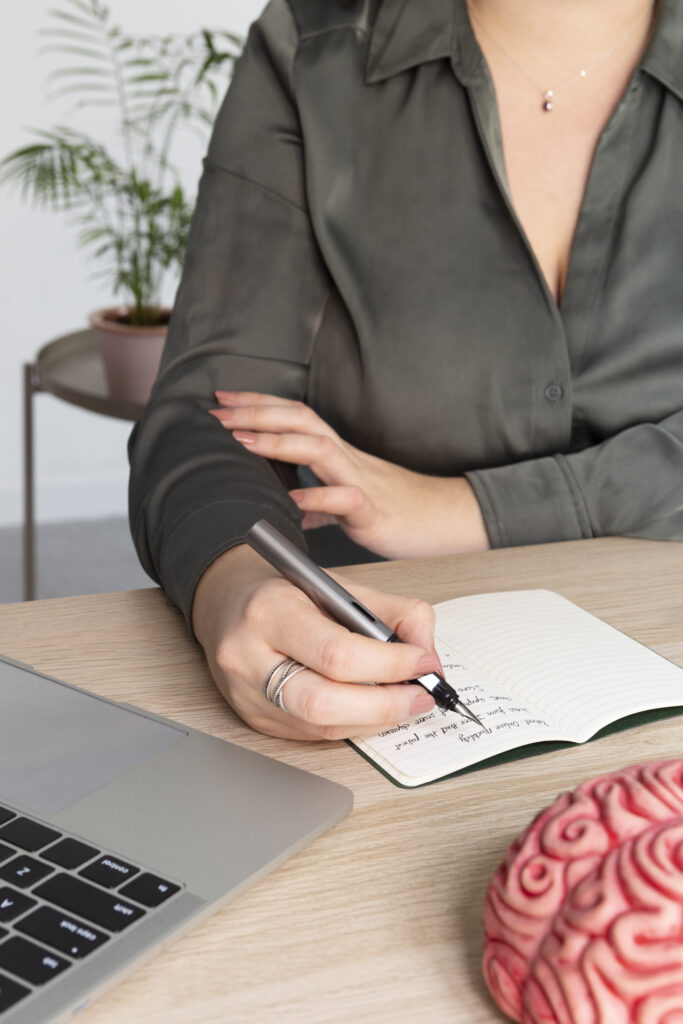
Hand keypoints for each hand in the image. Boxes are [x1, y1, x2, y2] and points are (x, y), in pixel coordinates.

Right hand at [192, 544, 441, 740]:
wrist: (228, 604)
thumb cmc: (287, 594)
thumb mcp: (339, 586)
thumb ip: (392, 612)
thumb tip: (427, 652)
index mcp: (269, 612)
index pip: (336, 652)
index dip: (390, 664)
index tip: (424, 662)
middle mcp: (248, 658)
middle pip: (324, 702)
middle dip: (385, 704)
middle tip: (422, 695)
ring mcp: (247, 696)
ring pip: (321, 725)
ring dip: (375, 718)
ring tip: (406, 701)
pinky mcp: (255, 720)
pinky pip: (314, 733)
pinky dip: (354, 723)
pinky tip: (373, 707)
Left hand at [210, 391, 489, 558]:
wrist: (446, 519)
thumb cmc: (399, 509)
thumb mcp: (351, 503)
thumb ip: (322, 504)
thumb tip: (297, 511)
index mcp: (338, 454)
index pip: (294, 416)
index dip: (258, 404)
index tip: (223, 399)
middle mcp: (346, 458)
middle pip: (299, 420)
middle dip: (256, 412)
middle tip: (217, 411)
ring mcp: (359, 480)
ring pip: (318, 448)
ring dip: (277, 442)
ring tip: (241, 442)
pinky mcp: (373, 510)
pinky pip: (345, 499)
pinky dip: (317, 498)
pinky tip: (293, 502)